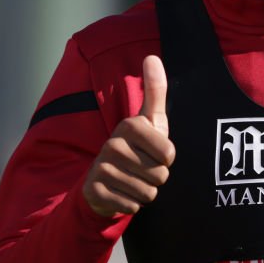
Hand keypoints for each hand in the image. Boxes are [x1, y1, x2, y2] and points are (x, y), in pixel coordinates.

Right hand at [82, 55, 174, 216]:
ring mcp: (101, 168)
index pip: (169, 154)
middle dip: (156, 177)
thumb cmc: (136, 147)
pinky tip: (122, 193)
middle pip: (160, 175)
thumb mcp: (150, 120)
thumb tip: (152, 57)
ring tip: (133, 180)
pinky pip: (131, 205)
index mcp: (130, 126)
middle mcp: (112, 144)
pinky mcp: (95, 191)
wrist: (103, 180)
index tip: (154, 153)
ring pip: (147, 193)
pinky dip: (131, 204)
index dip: (167, 159)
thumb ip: (155, 90)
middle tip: (142, 168)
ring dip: (145, 192)